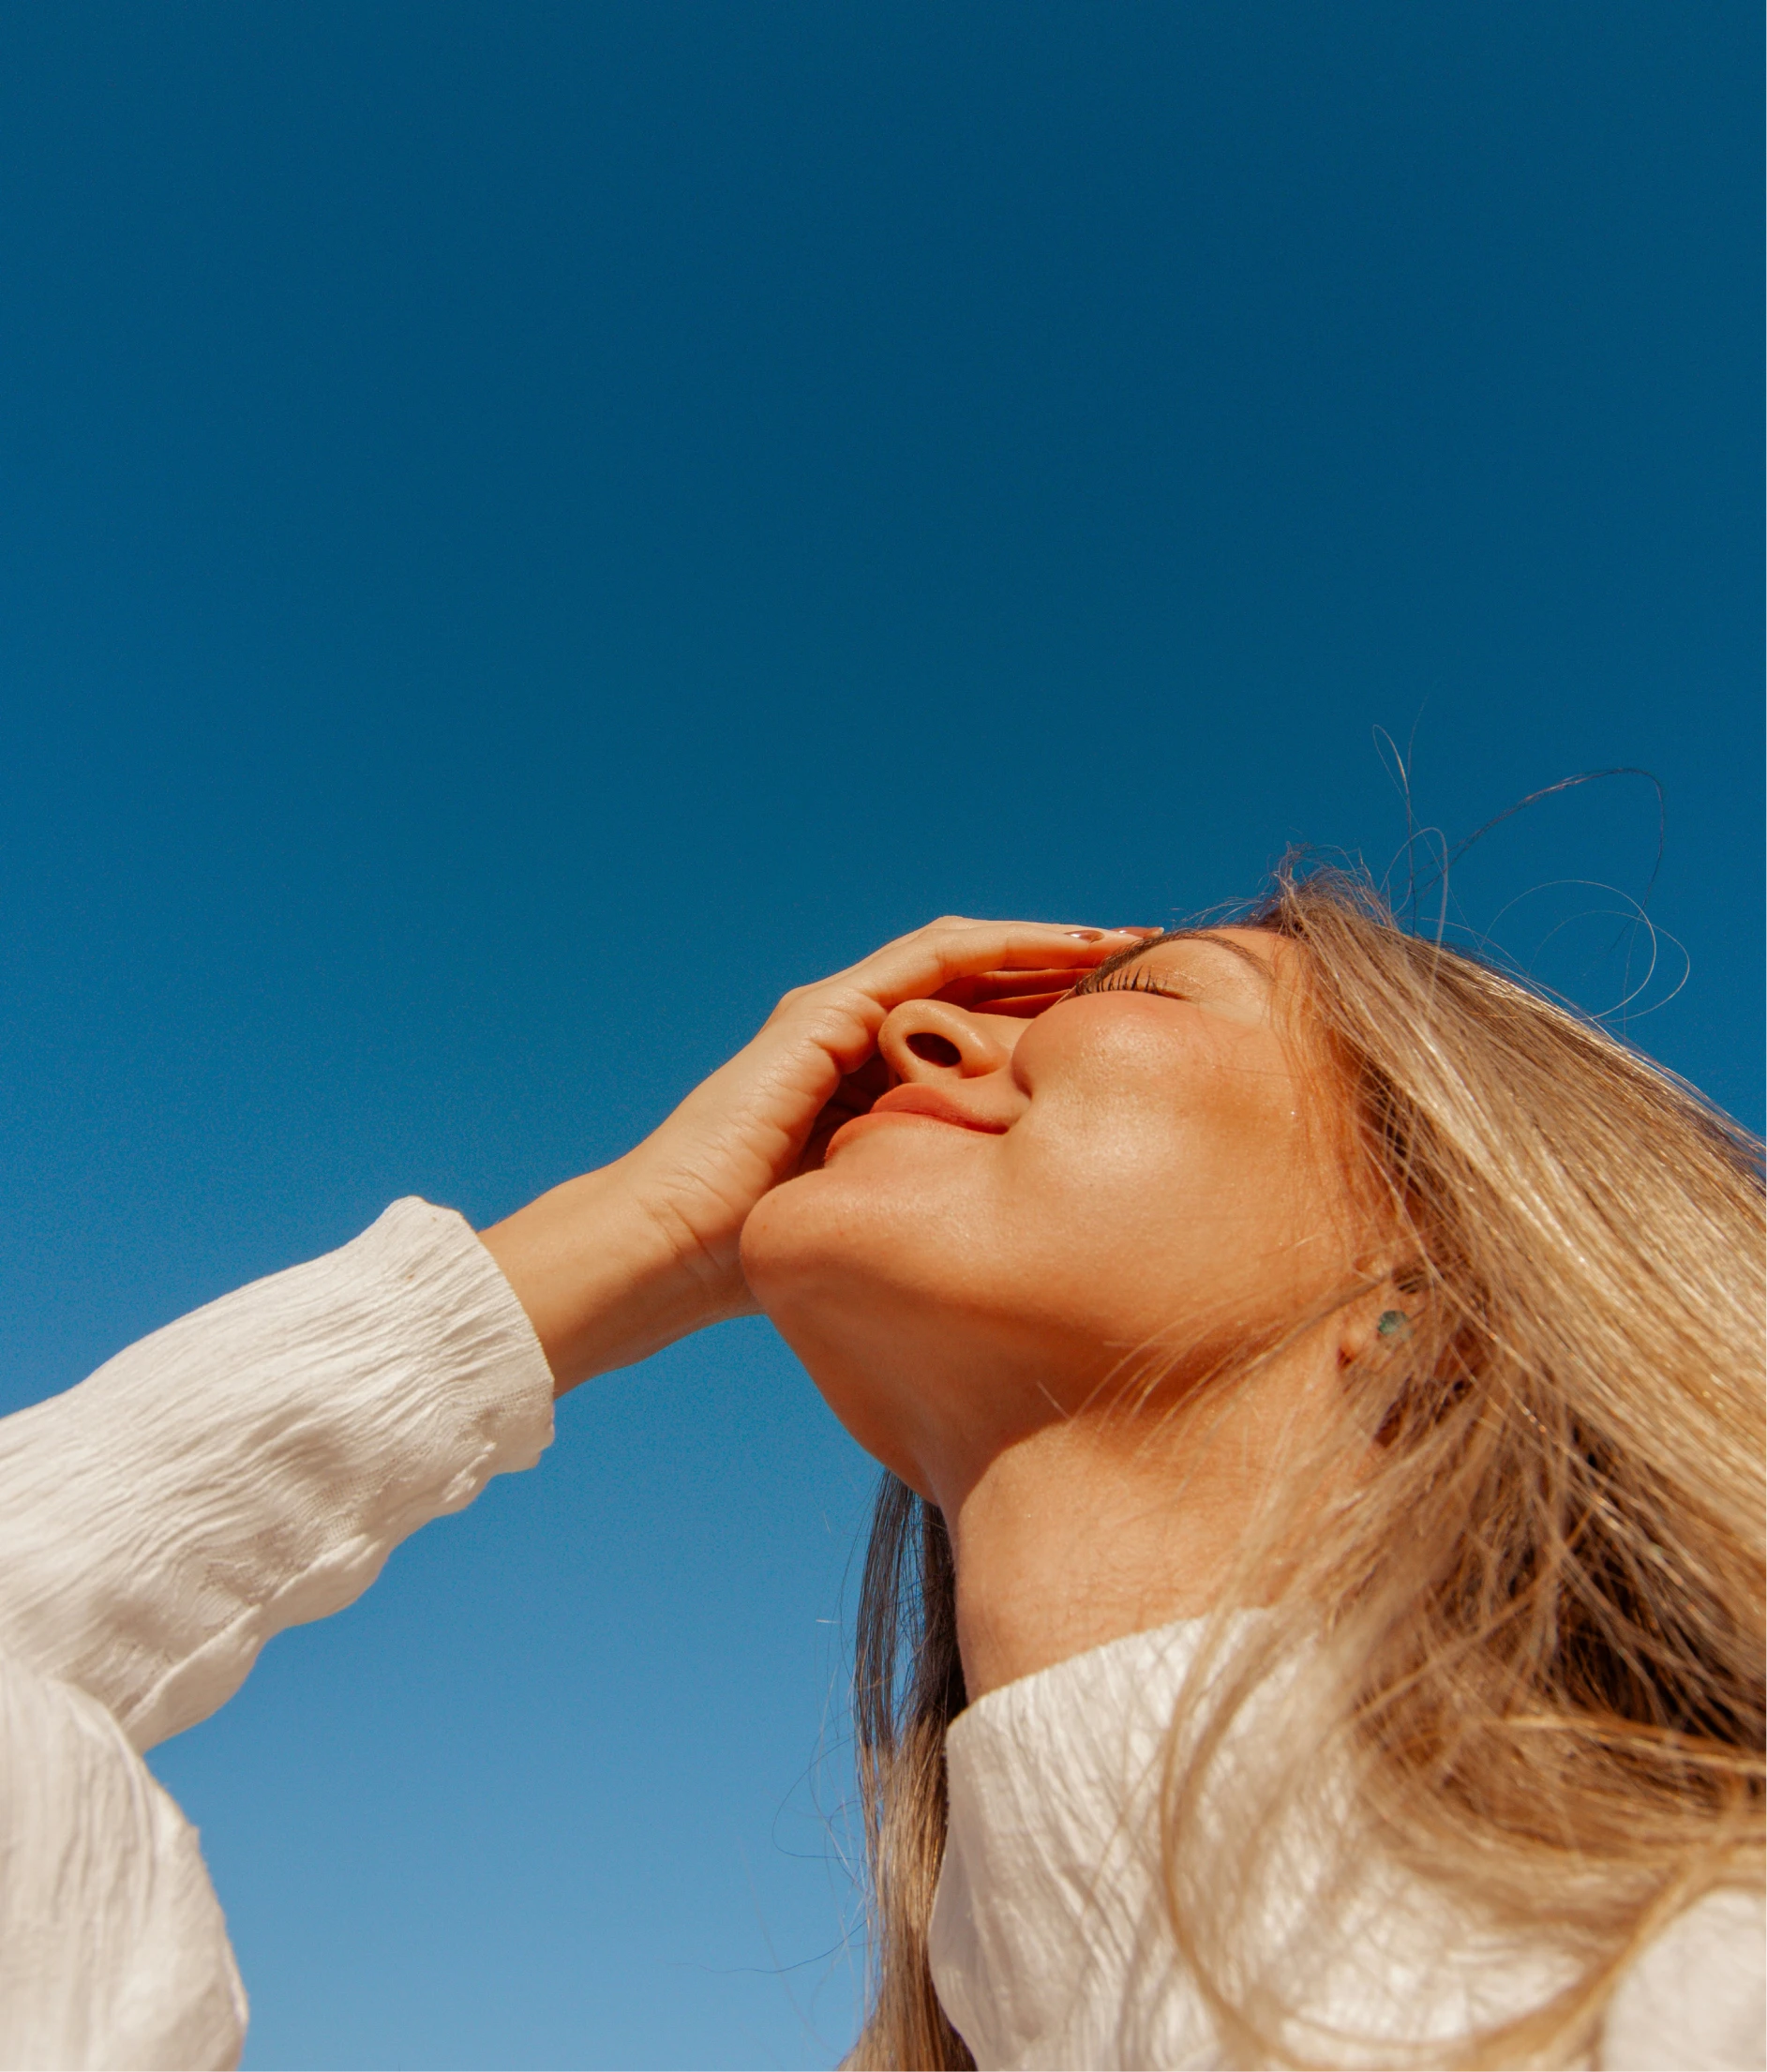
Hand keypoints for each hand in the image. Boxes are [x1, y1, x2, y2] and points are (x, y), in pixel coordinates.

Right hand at [480, 918, 1147, 1391]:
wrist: (671, 1253)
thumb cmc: (760, 1261)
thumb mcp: (884, 1223)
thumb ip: (938, 1205)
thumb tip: (1028, 1241)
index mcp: (872, 1081)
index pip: (979, 1026)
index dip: (1055, 1015)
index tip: (1134, 1024)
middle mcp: (857, 1033)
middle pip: (982, 982)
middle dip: (1066, 969)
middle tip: (1154, 965)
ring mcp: (838, 1012)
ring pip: (966, 955)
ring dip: (1048, 943)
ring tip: (1127, 942)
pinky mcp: (824, 1010)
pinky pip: (931, 958)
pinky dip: (1001, 945)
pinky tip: (1066, 947)